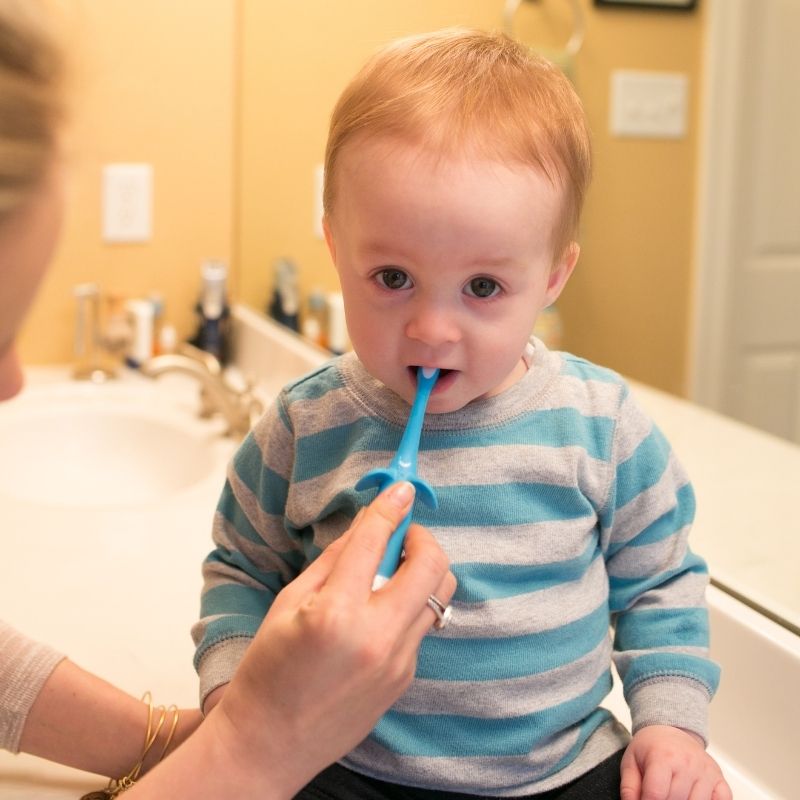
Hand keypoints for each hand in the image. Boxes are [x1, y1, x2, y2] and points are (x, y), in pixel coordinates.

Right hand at [206, 481, 455, 796]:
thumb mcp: (288, 603)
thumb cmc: (268, 672)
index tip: (400, 489)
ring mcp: (398, 662)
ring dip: (421, 571)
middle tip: (400, 536)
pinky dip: (407, 606)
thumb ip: (334, 560)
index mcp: (336, 612)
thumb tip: (367, 525)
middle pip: (432, 565)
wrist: (270, 744)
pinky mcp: (405, 678)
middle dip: (422, 538)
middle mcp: (377, 636)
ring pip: (439, 595)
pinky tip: (377, 615)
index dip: (391, 507)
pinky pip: (421, 626)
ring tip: (390, 574)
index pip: (376, 541)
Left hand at [620, 725, 731, 799]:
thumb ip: (629, 787)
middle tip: (659, 795)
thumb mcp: (631, 762)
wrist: (671, 730)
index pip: (656, 794)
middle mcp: (688, 763)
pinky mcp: (720, 780)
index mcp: (663, 757)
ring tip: (673, 795)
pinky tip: (694, 797)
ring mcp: (706, 772)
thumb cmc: (651, 748)